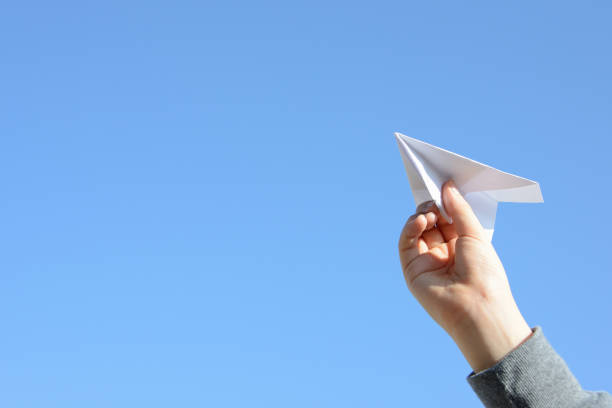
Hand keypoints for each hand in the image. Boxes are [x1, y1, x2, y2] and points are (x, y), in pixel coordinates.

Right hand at [398, 180, 531, 371]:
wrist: (477, 307)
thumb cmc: (484, 272)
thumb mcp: (474, 234)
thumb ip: (458, 209)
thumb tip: (446, 186)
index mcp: (462, 247)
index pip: (448, 220)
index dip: (444, 204)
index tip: (442, 185)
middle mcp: (443, 254)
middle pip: (430, 223)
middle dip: (431, 207)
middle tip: (434, 197)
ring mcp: (426, 262)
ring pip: (416, 231)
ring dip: (421, 216)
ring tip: (430, 213)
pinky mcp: (412, 269)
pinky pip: (405, 243)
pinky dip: (410, 227)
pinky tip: (421, 220)